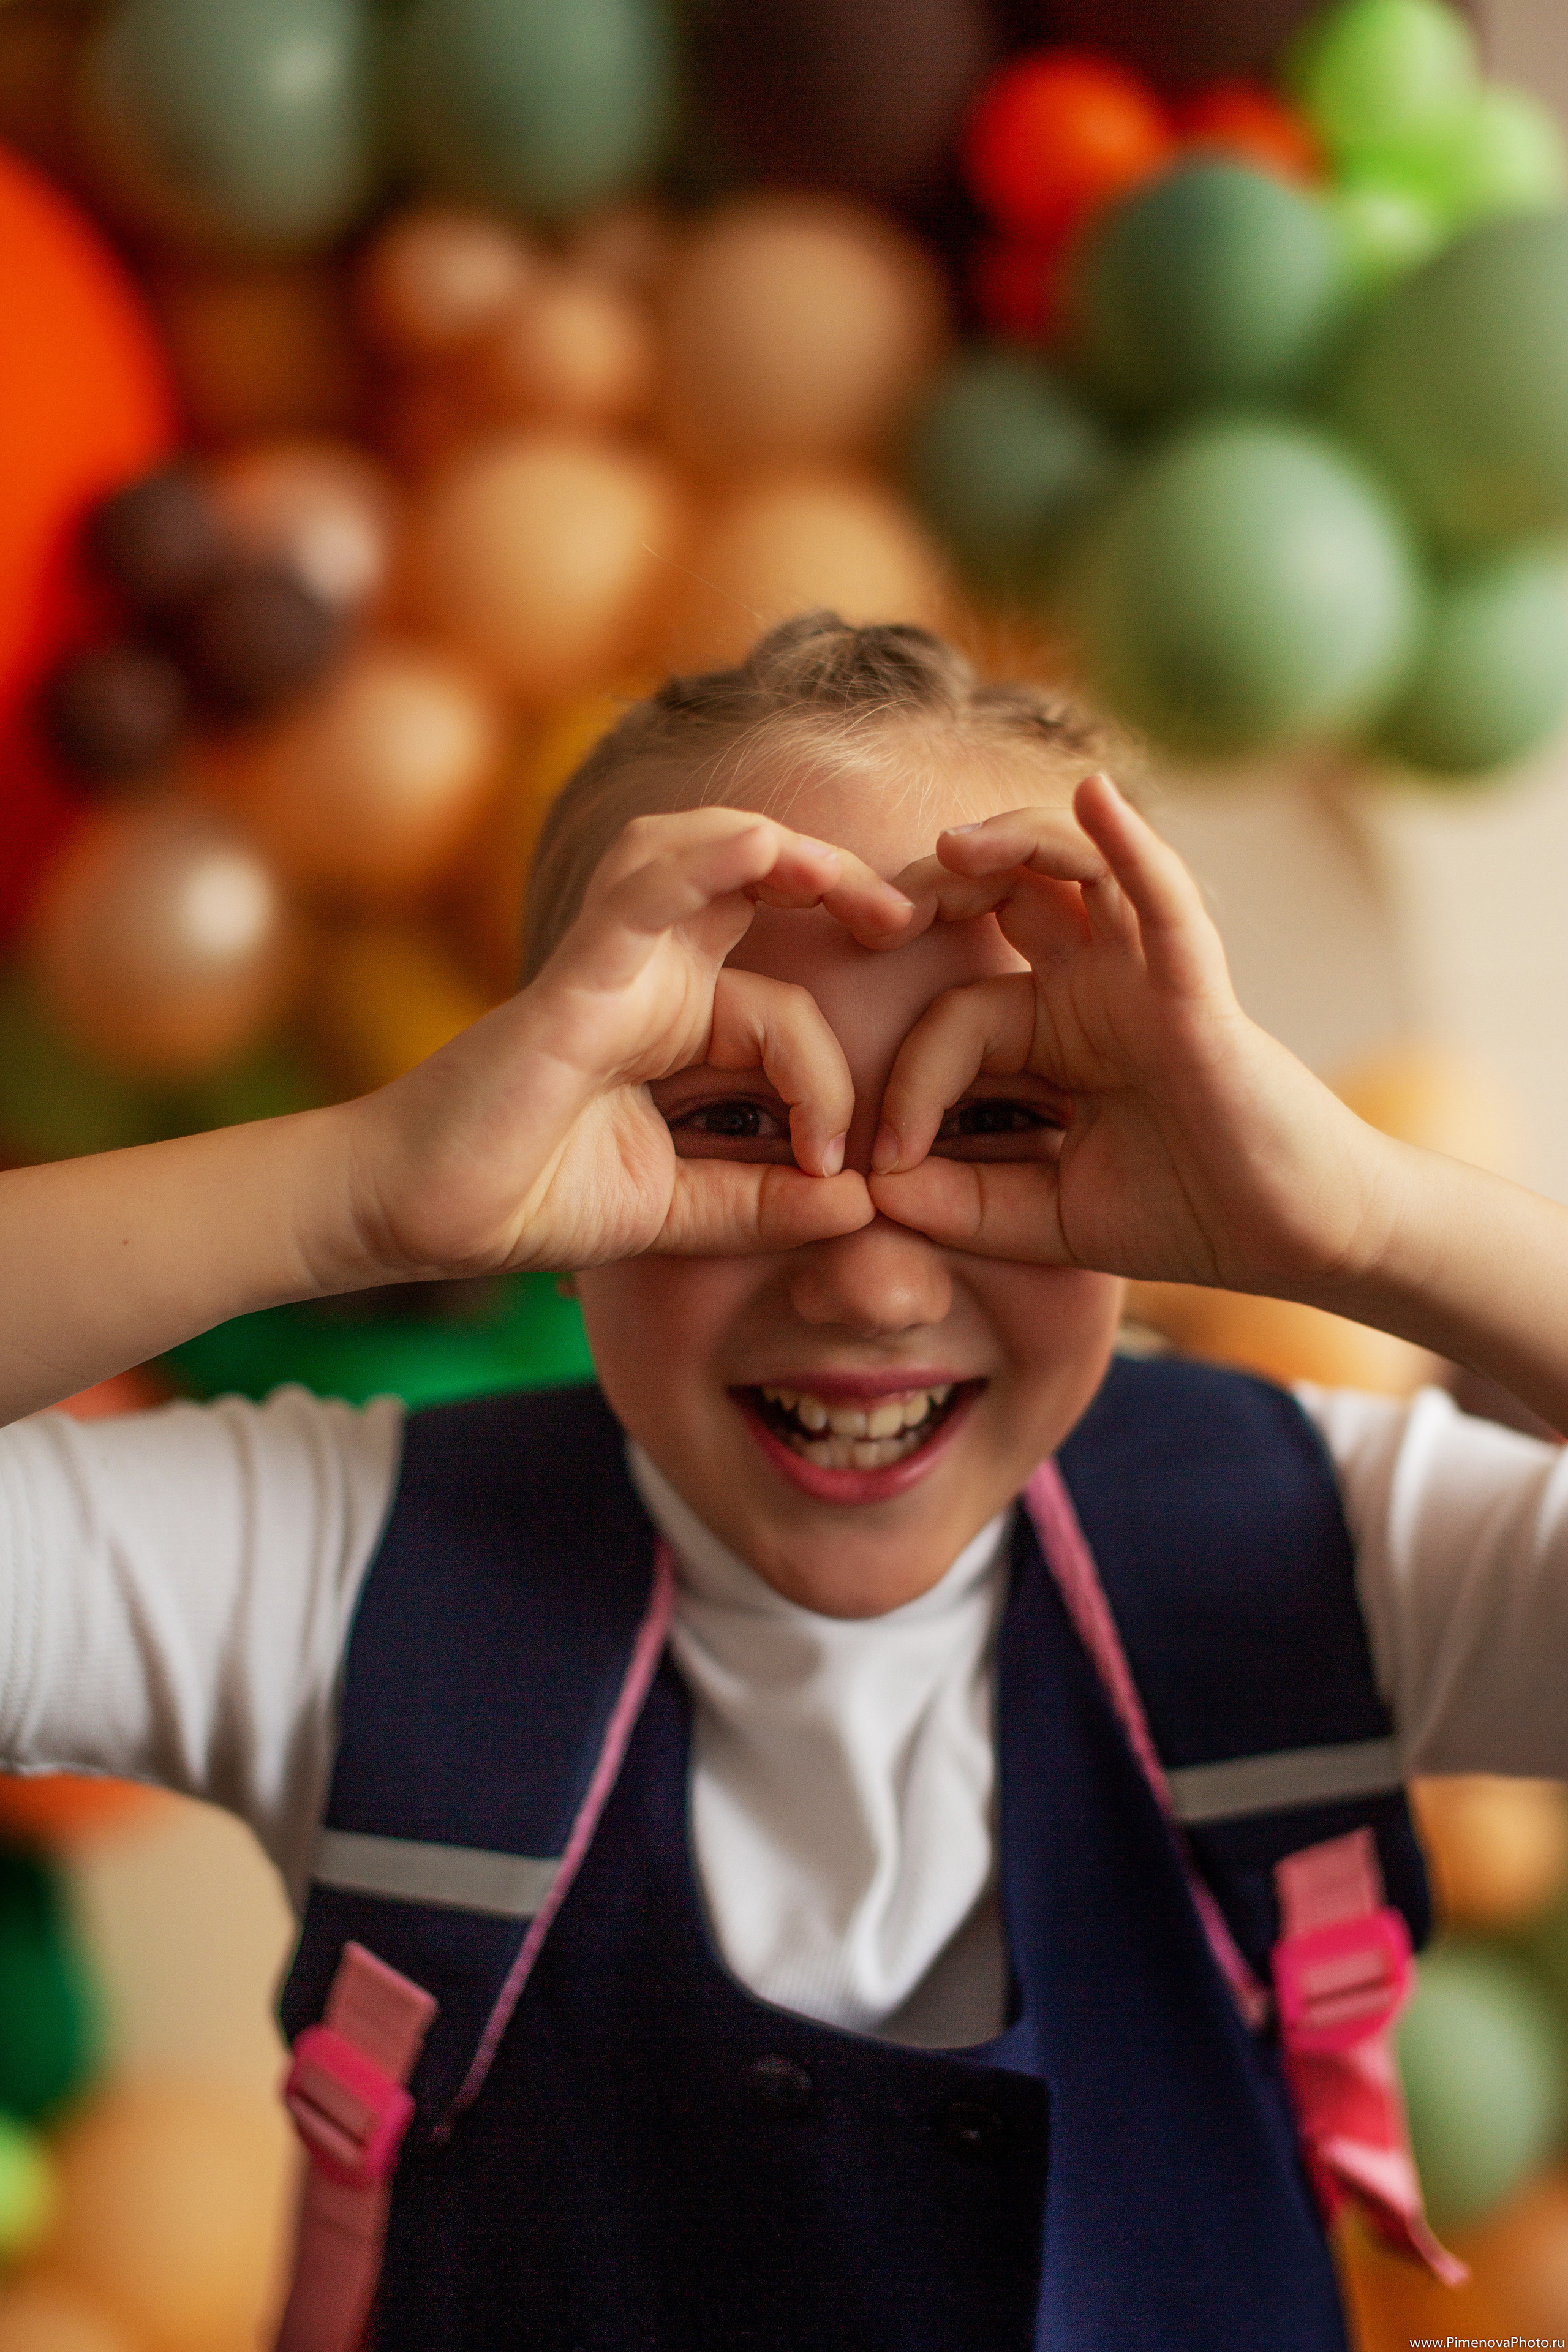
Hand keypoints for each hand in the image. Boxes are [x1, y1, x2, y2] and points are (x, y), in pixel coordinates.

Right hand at [347, 807, 913, 1277]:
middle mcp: (647, 973)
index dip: (831, 1084)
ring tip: (859, 888)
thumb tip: (861, 1204)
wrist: (412, 1216)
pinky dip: (706, 857)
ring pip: (706, 854)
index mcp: (674, 1020)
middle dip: (840, 881)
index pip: (786, 1012)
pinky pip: (644, 890)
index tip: (836, 1174)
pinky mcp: (576, 975)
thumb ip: (764, 1205)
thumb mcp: (677, 1212)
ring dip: (788, 850)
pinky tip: (765, 847)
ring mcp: (610, 963)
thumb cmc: (527, 1199)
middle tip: (909, 919)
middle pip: (756, 882)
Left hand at [866, 775, 1393, 1295]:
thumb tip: (869, 1190)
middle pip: (1006, 894)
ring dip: (1012, 840)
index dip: (908, 1079)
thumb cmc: (1183, 1216)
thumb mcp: (1043, 1218)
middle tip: (875, 905)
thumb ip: (959, 1205)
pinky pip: (1163, 900)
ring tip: (949, 847)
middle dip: (940, 886)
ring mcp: (1147, 975)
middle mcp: (1096, 985)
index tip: (884, 1161)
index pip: (956, 1016)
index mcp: (1055, 1030)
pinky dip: (1132, 844)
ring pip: (1075, 869)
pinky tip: (1096, 797)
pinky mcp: (1196, 988)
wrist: (1293, 1242)